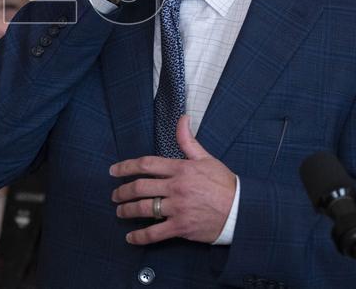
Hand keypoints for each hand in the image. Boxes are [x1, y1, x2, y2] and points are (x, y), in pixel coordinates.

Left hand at [109, 115, 235, 244]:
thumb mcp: (206, 158)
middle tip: (114, 195)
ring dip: (127, 210)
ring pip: (144, 208)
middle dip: (122, 191)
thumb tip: (182, 119)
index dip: (126, 167)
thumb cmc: (224, 184)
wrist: (241, 211)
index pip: (146, 164)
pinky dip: (140, 236)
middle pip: (140, 187)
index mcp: (180, 169)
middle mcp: (176, 187)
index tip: (114, 171)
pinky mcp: (181, 227)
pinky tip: (130, 237)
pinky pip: (155, 233)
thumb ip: (188, 141)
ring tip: (120, 211)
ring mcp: (177, 208)